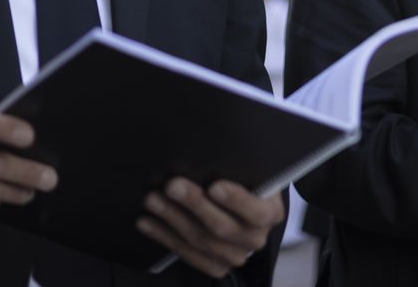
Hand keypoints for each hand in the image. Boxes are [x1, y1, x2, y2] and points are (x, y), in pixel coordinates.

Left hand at [137, 178, 282, 277]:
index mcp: (270, 213)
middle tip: (172, 186)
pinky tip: (147, 222)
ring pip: (200, 240)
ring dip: (172, 219)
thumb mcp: (248, 170)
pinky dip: (164, 236)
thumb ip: (235, 167)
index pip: (256, 211)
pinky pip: (187, 254)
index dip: (236, 200)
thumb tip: (209, 152)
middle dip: (194, 204)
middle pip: (222, 226)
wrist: (243, 205)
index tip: (214, 186)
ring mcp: (235, 255)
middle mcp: (255, 238)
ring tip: (152, 200)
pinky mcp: (215, 265)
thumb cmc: (243, 181)